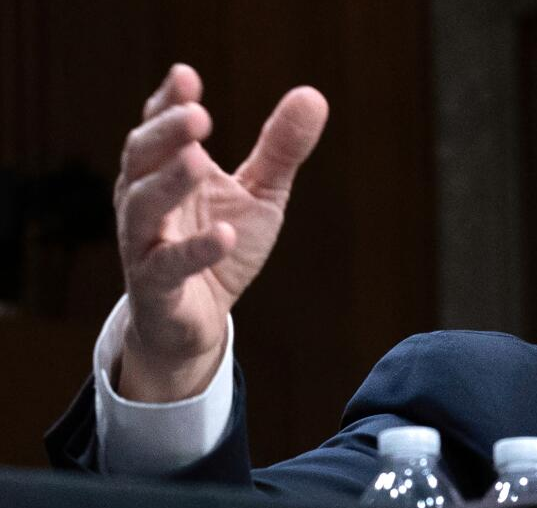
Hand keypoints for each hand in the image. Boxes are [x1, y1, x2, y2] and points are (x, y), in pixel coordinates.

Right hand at [114, 64, 327, 401]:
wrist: (195, 321)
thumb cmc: (221, 244)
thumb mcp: (260, 194)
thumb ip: (280, 148)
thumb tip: (314, 95)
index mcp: (166, 170)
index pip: (158, 127)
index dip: (168, 102)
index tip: (186, 76)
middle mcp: (145, 201)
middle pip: (141, 158)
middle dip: (166, 133)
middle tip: (198, 114)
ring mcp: (144, 244)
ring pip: (143, 206)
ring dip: (170, 181)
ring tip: (198, 159)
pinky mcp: (155, 287)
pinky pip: (167, 266)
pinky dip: (195, 249)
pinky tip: (225, 234)